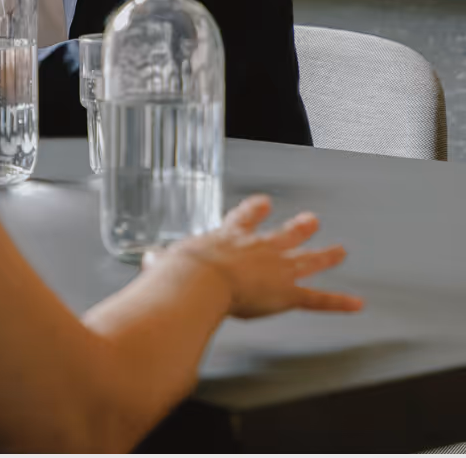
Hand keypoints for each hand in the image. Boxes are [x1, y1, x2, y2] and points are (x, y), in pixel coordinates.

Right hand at [155, 195, 364, 319]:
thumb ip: (161, 264)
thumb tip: (149, 263)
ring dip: (324, 256)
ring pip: (305, 261)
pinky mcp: (286, 292)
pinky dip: (338, 302)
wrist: (200, 278)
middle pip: (282, 234)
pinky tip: (356, 303)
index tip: (264, 201)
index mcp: (229, 237)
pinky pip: (316, 299)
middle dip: (298, 228)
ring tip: (340, 251)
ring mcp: (275, 268)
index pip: (244, 218)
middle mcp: (257, 247)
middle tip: (312, 219)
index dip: (255, 210)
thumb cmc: (181, 270)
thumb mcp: (167, 263)